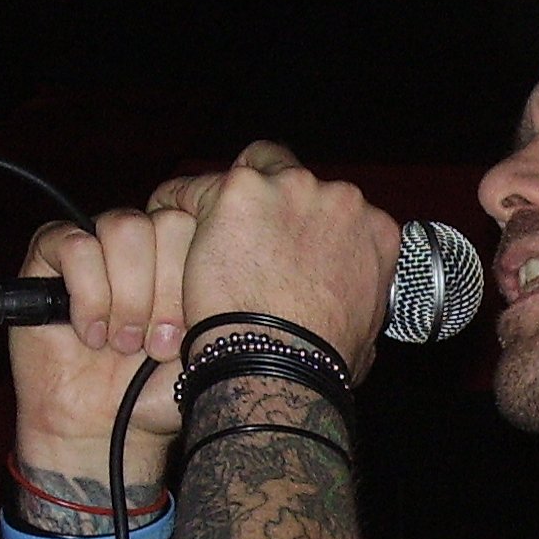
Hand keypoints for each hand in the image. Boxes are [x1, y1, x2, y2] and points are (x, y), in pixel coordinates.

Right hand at [11, 205, 194, 481]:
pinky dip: (88, 294)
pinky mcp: (52, 253)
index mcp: (188, 256)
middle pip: (166, 222)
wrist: (108, 426)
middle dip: (165, 291)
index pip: (202, 225)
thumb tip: (233, 240)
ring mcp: (100, 244)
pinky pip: (75, 245)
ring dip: (128, 295)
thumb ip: (218, 292)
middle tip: (158, 346)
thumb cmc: (162, 387)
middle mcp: (146, 244)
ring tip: (123, 343)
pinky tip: (91, 334)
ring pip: (124, 227)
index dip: (194, 278)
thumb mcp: (209, 343)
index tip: (190, 333)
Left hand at [149, 141, 399, 381]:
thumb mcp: (363, 328)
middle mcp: (340, 200)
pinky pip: (192, 188)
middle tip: (238, 238)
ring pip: (247, 173)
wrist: (278, 365)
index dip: (303, 226)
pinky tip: (163, 223)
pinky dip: (176, 203)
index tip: (280, 245)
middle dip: (266, 206)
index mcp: (375, 230)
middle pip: (293, 179)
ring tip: (195, 233)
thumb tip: (347, 303)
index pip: (333, 210)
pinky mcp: (239, 191)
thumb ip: (357, 295)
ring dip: (225, 202)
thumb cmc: (318, 363)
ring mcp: (292, 189)